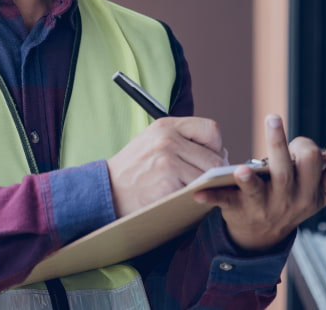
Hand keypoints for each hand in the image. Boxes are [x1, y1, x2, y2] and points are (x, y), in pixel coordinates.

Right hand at [107, 117, 225, 217]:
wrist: (106, 190)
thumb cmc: (133, 170)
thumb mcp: (153, 142)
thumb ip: (183, 141)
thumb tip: (220, 152)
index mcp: (166, 126)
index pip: (211, 130)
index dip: (217, 147)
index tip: (211, 159)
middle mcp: (167, 139)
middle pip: (214, 157)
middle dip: (215, 173)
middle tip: (206, 183)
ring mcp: (167, 161)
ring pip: (207, 177)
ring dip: (205, 188)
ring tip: (193, 191)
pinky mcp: (167, 184)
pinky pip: (195, 192)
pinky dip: (194, 198)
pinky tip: (184, 199)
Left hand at [194, 115, 325, 252]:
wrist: (262, 237)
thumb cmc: (291, 201)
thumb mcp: (319, 192)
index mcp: (312, 194)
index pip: (320, 169)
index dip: (322, 154)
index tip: (324, 144)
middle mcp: (289, 202)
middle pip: (287, 174)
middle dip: (280, 146)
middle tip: (272, 118)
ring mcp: (263, 208)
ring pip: (257, 192)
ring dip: (249, 180)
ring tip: (242, 169)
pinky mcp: (239, 211)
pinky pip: (224, 203)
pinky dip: (211, 196)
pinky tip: (198, 191)